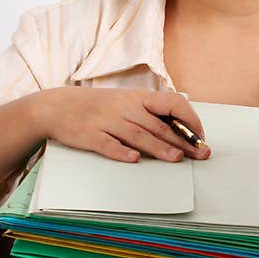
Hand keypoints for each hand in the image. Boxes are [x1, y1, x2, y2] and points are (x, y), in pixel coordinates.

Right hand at [38, 87, 210, 163]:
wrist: (58, 106)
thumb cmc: (99, 107)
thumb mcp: (126, 102)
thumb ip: (150, 113)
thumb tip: (182, 128)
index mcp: (138, 98)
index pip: (172, 103)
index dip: (189, 119)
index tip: (200, 136)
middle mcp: (125, 107)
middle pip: (158, 125)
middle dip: (182, 140)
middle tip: (200, 154)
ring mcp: (107, 121)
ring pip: (138, 134)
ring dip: (159, 147)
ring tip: (176, 158)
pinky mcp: (90, 135)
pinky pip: (108, 144)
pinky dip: (121, 152)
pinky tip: (134, 159)